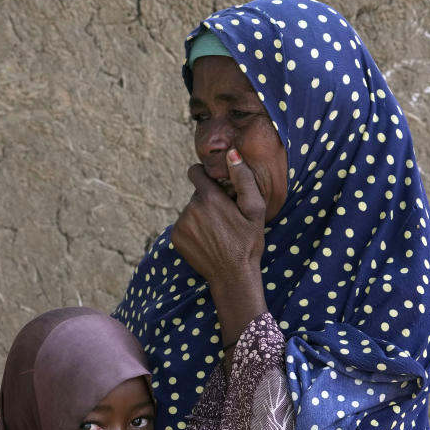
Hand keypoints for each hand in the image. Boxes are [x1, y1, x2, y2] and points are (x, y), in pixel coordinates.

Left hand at [171, 150, 269, 348]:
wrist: (233, 276)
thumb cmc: (248, 242)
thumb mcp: (255, 210)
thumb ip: (243, 178)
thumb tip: (231, 153)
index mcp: (209, 198)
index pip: (195, 172)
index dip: (204, 175)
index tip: (214, 183)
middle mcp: (191, 209)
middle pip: (197, 194)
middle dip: (209, 200)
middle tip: (225, 218)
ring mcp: (181, 224)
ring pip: (190, 210)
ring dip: (201, 216)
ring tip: (218, 232)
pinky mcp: (175, 237)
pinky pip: (183, 224)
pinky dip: (193, 229)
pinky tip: (208, 240)